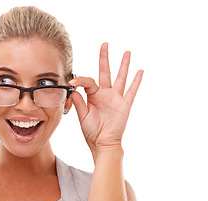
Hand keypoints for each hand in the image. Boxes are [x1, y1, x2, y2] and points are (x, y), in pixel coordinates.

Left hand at [69, 43, 142, 157]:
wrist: (101, 143)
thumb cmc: (91, 131)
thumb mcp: (82, 115)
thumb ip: (79, 102)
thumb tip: (73, 89)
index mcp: (93, 96)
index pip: (88, 82)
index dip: (80, 80)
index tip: (72, 82)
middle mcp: (105, 94)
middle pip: (105, 72)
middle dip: (104, 58)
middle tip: (105, 44)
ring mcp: (116, 98)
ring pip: (120, 78)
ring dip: (123, 65)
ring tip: (126, 52)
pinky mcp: (124, 104)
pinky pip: (131, 91)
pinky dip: (136, 81)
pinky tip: (140, 71)